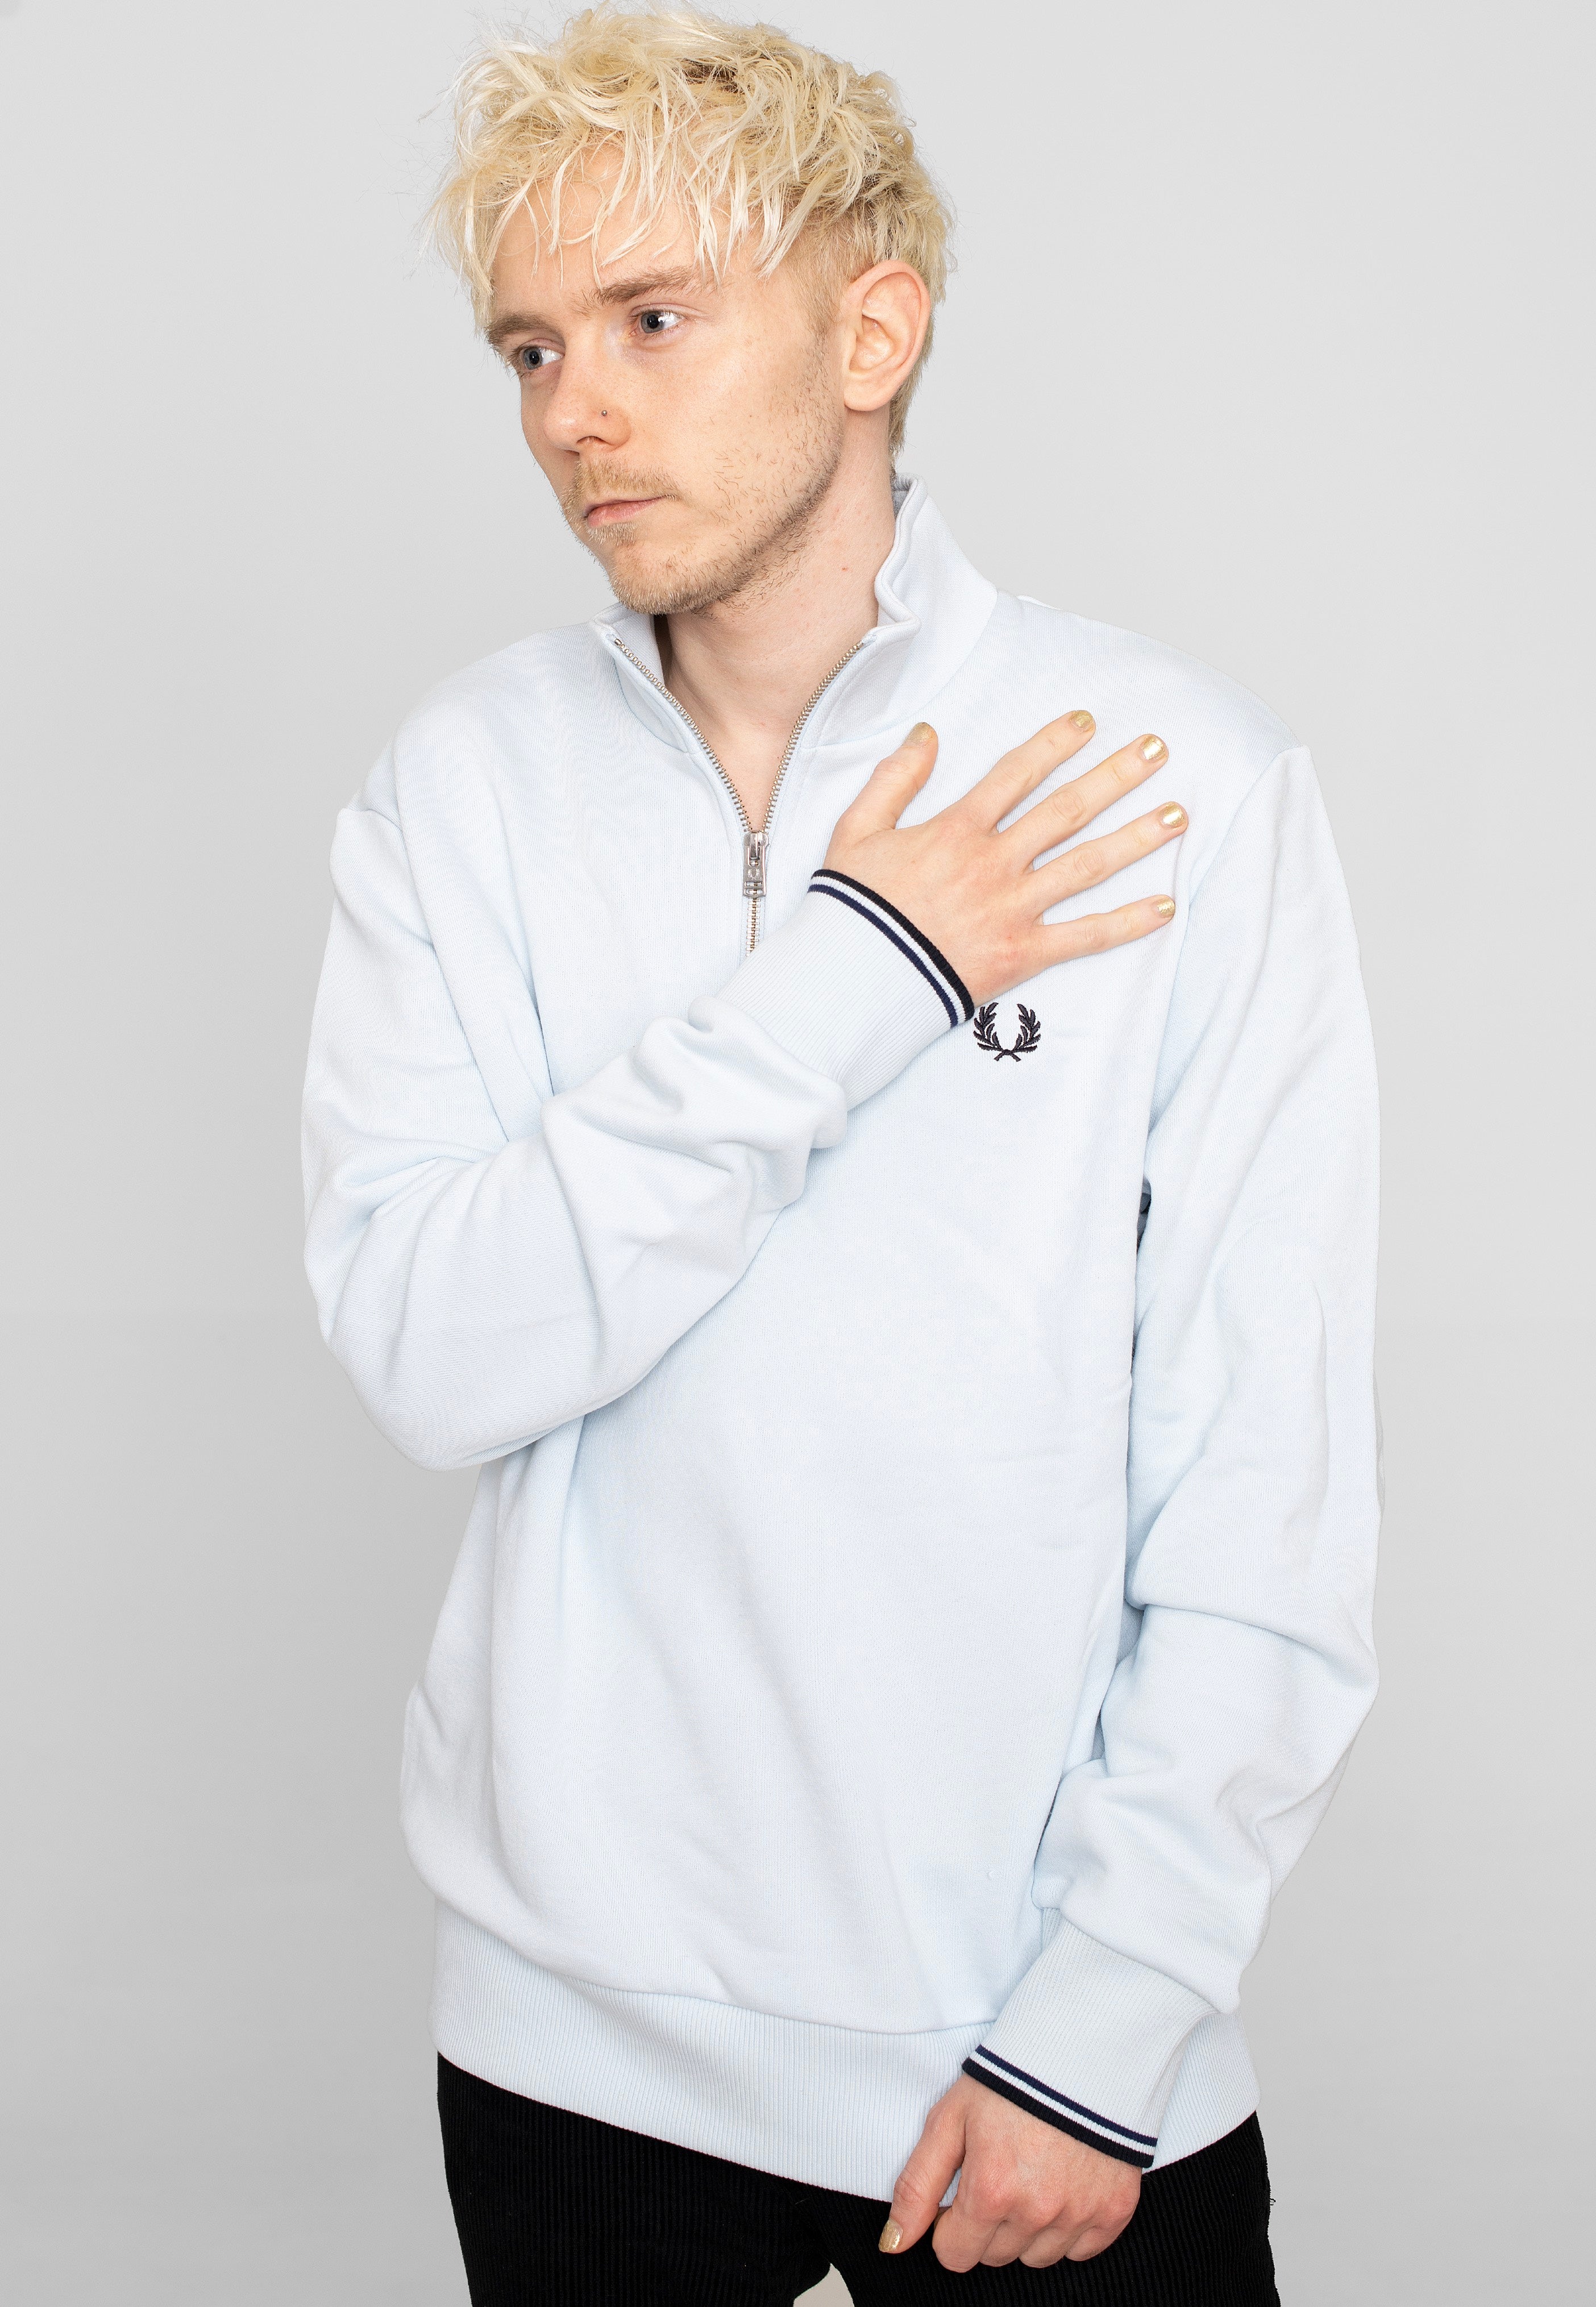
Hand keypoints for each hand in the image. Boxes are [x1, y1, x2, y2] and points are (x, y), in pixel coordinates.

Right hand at [822, 712, 1183, 1007]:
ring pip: (1087, 865)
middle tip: (1158, 749)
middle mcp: (993, 862)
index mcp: (956, 829)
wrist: (852, 979)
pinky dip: (1126, 924)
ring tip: (1179, 816)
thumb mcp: (857, 830)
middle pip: (1067, 810)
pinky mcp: (1021, 953)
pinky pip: (1084, 937)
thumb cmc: (851, 908)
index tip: (1088, 722)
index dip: (1054, 744)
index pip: (1016, 773)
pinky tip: (1165, 907)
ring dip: (1136, 838)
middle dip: (1116, 776)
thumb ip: (894, 778)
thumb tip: (927, 733)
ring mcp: (1012, 908)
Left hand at [881, 2074, 1141, 2270]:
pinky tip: (1063, 2184)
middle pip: (995, 2256)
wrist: (1080, 2046)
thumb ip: (917, 2186)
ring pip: (1037, 2257)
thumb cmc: (1008, 2079)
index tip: (962, 2189)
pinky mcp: (1114, 2210)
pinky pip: (1081, 2250)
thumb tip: (893, 2242)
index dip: (950, 2224)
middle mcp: (1036, 2212)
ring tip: (1031, 2173)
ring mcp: (1079, 2214)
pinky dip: (1069, 2228)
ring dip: (1027, 2228)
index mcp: (991, 2192)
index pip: (954, 2255)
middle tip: (998, 2170)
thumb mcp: (949, 2119)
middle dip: (987, 2224)